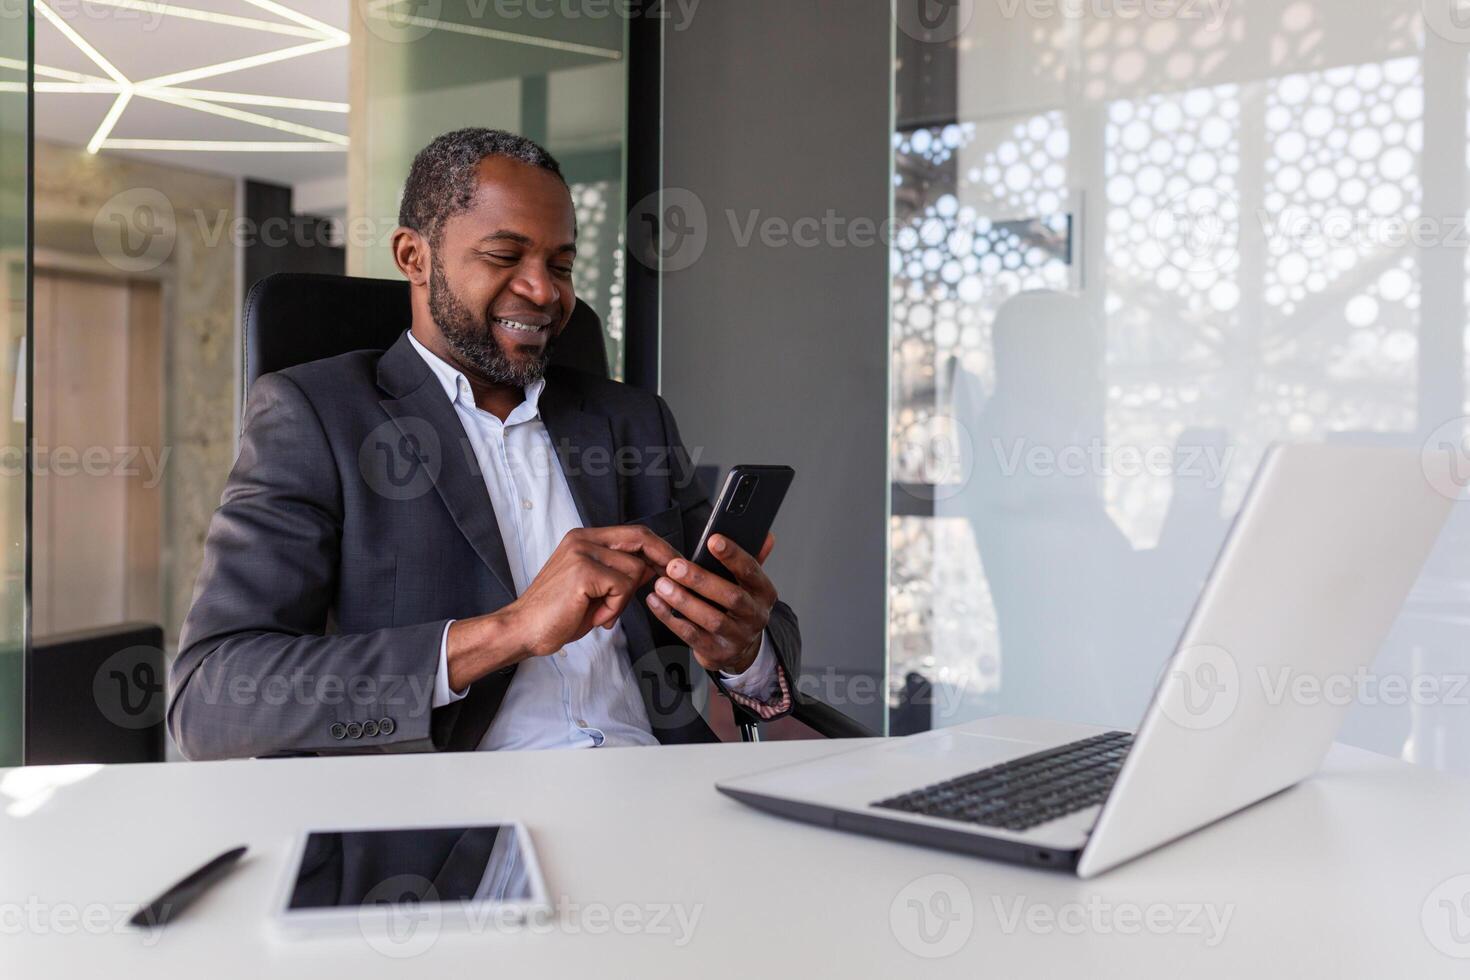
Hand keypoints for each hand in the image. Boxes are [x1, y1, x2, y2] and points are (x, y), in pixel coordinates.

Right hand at [447, 525, 678, 689]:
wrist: (524, 629)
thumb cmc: (559, 613)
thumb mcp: (597, 588)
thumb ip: (622, 573)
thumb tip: (657, 566)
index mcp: (585, 539)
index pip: (634, 532)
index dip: (660, 547)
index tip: (676, 563)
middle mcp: (583, 539)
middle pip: (640, 538)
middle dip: (662, 559)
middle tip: (670, 580)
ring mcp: (582, 552)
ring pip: (634, 570)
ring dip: (625, 599)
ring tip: (602, 612)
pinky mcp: (583, 571)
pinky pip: (622, 587)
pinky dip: (615, 607)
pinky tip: (596, 616)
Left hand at [644, 532, 776, 674]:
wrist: (741, 649)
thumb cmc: (739, 606)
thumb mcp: (749, 583)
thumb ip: (754, 557)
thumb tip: (765, 535)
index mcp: (764, 593)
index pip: (752, 570)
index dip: (733, 555)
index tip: (713, 540)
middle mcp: (755, 616)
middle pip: (731, 597)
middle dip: (701, 580)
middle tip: (675, 566)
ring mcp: (738, 637)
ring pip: (711, 619)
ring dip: (684, 600)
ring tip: (662, 585)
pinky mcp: (717, 652)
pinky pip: (691, 635)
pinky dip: (671, 618)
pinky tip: (656, 603)